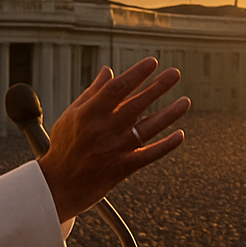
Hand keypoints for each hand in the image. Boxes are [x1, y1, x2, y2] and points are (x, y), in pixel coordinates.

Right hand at [38, 57, 190, 221]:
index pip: (117, 88)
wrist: (59, 185)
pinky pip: (148, 155)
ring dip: (169, 114)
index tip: (153, 62)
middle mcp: (104, 129)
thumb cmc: (64, 146)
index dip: (136, 74)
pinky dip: (165, 146)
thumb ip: (92, 93)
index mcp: (89, 113)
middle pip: (136, 105)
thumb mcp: (71, 115)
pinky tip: (180, 135)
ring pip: (147, 128)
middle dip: (158, 87)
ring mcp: (115, 149)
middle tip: (175, 73)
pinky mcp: (122, 168)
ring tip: (186, 101)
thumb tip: (109, 70)